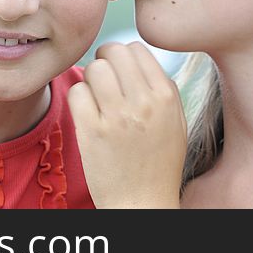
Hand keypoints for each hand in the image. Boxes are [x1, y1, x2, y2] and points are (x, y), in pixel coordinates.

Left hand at [68, 41, 186, 207]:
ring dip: (91, 80)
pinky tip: (86, 113)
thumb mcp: (176, 121)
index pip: (137, 48)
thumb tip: (135, 57)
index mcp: (166, 96)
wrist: (143, 203)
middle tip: (103, 80)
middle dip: (104, 61)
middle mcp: (144, 102)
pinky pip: (77, 92)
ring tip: (96, 98)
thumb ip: (161, 87)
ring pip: (94, 69)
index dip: (123, 56)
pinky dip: (78, 99)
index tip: (119, 72)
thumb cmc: (159, 162)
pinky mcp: (92, 131)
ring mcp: (117, 117)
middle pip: (113, 52)